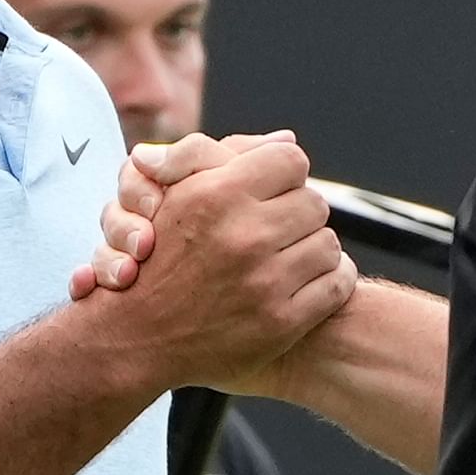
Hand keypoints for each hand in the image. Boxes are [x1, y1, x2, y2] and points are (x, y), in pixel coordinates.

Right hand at [70, 132, 354, 392]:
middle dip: (297, 213)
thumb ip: (223, 156)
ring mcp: (265, 282)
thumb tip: (289, 138)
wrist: (139, 336)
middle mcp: (243, 236)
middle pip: (314, 203)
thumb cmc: (157, 258)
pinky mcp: (282, 322)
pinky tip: (303, 281)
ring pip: (328, 243)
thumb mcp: (176, 194)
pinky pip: (336, 283)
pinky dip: (328, 280)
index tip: (272, 192)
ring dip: (312, 248)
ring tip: (287, 256)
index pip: (290, 161)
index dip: (283, 174)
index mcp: (216, 195)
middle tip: (277, 229)